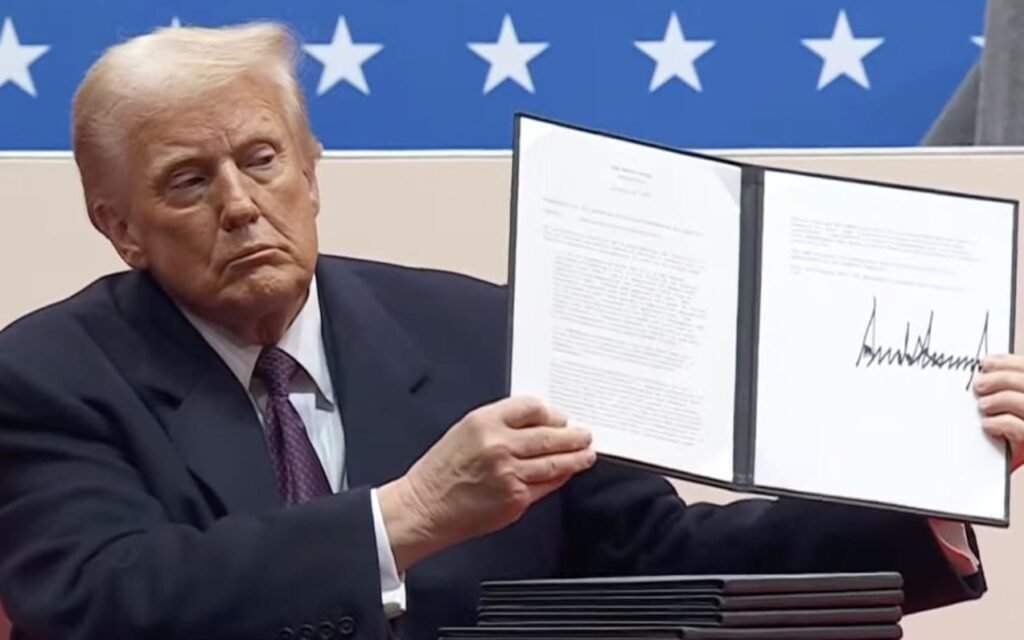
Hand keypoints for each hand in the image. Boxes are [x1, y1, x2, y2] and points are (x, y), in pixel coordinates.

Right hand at [377, 396, 593, 571]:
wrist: (424, 508)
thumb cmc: (439, 473)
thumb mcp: (464, 432)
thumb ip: (499, 426)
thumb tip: (534, 426)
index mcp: (485, 421)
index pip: (532, 407)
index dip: (551, 414)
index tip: (559, 419)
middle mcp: (500, 444)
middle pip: (550, 434)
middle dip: (574, 436)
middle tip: (585, 435)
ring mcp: (510, 473)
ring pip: (555, 461)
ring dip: (576, 457)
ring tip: (586, 453)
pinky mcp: (516, 498)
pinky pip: (547, 484)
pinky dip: (560, 477)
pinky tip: (567, 473)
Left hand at [973, 354, 1023, 469]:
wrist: (1011, 476)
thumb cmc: (1014, 442)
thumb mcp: (1012, 413)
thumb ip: (1007, 393)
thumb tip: (984, 374)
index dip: (1008, 362)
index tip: (986, 363)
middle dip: (1001, 378)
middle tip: (979, 385)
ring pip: (1023, 402)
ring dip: (999, 399)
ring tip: (983, 406)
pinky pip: (1020, 429)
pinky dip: (1000, 423)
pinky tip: (987, 425)